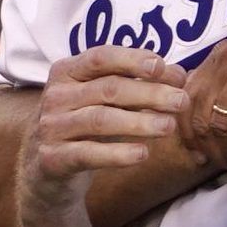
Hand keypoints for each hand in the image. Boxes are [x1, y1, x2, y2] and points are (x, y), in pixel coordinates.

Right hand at [21, 48, 188, 220]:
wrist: (45, 168)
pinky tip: (143, 154)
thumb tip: (179, 75)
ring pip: (100, 120)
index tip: (161, 66)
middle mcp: (55, 96)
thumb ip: (138, 85)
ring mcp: (51, 128)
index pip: (100, 58)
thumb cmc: (84, 125)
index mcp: (66, 72)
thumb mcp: (105, 101)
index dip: (132, 60)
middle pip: (107, 89)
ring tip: (169, 126)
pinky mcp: (53, 159)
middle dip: (149, 93)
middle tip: (181, 101)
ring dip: (139, 122)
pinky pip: (88, 154)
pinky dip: (117, 154)